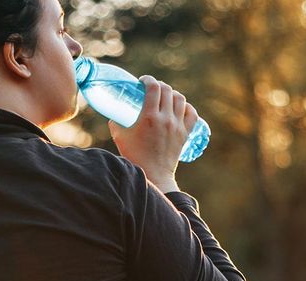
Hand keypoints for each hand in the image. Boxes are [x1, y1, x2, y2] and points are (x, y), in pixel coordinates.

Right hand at [109, 75, 197, 191]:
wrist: (154, 176)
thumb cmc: (134, 158)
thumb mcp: (120, 138)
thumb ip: (116, 124)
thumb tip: (114, 114)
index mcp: (149, 118)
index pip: (153, 87)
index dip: (148, 80)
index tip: (143, 81)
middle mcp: (165, 119)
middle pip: (167, 90)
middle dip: (159, 85)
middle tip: (152, 89)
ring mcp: (177, 126)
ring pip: (180, 99)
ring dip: (172, 94)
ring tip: (165, 97)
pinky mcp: (185, 133)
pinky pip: (191, 113)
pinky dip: (186, 107)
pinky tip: (179, 107)